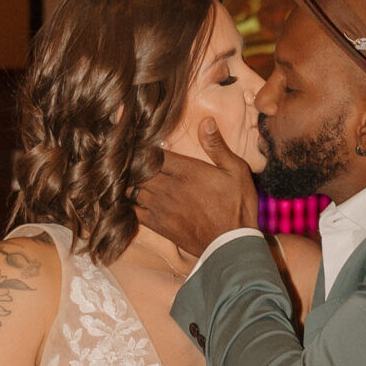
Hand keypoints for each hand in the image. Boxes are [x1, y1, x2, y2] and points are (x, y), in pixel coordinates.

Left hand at [136, 122, 259, 258]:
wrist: (231, 245)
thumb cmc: (237, 206)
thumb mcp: (236, 171)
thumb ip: (217, 146)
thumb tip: (206, 121)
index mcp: (186, 170)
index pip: (153, 153)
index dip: (144, 147)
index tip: (141, 143)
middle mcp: (169, 187)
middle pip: (138, 169)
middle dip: (133, 163)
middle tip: (129, 159)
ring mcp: (161, 207)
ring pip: (133, 188)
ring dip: (129, 182)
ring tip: (127, 176)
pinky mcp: (158, 225)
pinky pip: (133, 210)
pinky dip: (127, 203)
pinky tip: (128, 199)